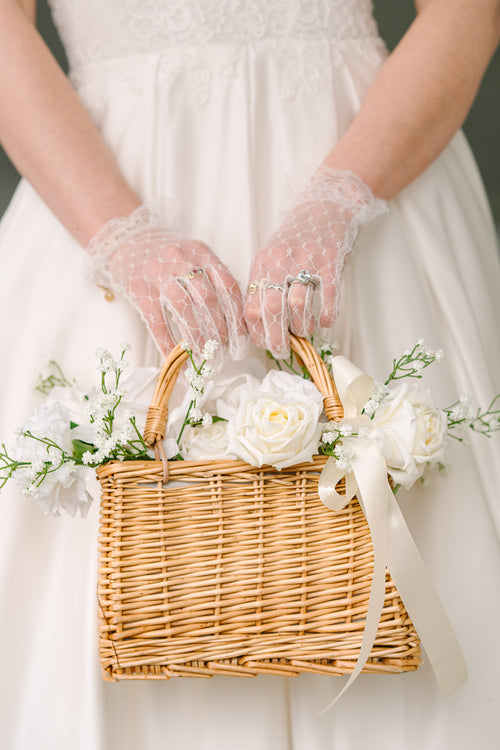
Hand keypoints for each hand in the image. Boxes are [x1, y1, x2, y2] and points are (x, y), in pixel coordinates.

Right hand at [86, 207, 246, 357]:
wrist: (126, 240)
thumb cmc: (166, 257)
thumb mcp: (193, 258)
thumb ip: (211, 281)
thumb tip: (232, 324)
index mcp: (202, 253)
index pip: (228, 286)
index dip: (237, 317)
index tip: (240, 340)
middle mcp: (182, 259)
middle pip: (209, 299)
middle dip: (219, 331)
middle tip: (222, 351)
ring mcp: (159, 273)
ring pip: (184, 309)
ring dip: (197, 337)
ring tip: (203, 357)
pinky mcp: (139, 288)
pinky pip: (156, 320)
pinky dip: (167, 342)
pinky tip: (175, 357)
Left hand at [244, 167, 386, 356]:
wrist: (325, 207)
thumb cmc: (297, 240)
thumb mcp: (272, 258)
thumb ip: (265, 287)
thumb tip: (263, 328)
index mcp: (261, 265)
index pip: (250, 307)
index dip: (256, 332)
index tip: (264, 343)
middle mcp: (280, 263)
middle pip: (271, 310)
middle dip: (276, 338)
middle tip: (283, 350)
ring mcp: (306, 262)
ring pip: (298, 306)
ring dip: (302, 327)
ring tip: (305, 332)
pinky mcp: (331, 262)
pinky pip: (328, 297)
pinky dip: (326, 316)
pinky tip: (325, 324)